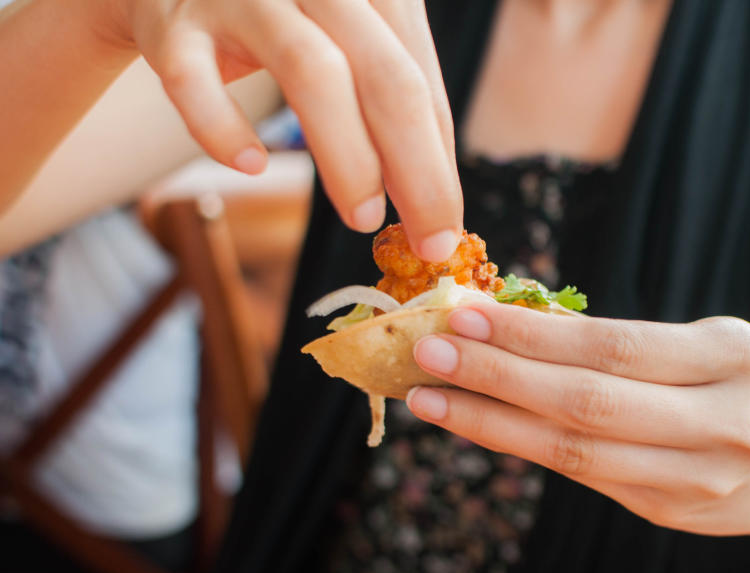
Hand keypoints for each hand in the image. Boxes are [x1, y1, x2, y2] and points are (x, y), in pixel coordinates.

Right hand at [99, 0, 461, 259]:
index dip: (440, 159)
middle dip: (416, 169)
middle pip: (385, 75)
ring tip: (363, 217)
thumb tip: (430, 197)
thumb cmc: (277, 19)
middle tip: (428, 242)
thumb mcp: (344, 39)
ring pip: (310, 70)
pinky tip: (251, 164)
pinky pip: (193, 78)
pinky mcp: (171, 19)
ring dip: (347, 156)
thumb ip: (387, 103)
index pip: (419, 77)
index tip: (447, 227)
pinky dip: (223, 127)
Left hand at [406, 304, 749, 537]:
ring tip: (430, 397)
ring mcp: (696, 479)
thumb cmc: (734, 384)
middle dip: (497, 377)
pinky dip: (520, 446)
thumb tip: (508, 322)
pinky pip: (579, 474)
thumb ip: (615, 342)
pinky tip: (475, 424)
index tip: (465, 315)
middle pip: (588, 402)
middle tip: (429, 351)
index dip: (533, 337)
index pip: (613, 347)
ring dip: (491, 422)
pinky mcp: (668, 513)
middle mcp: (723, 423)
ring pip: (575, 450)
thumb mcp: (698, 345)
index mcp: (732, 358)